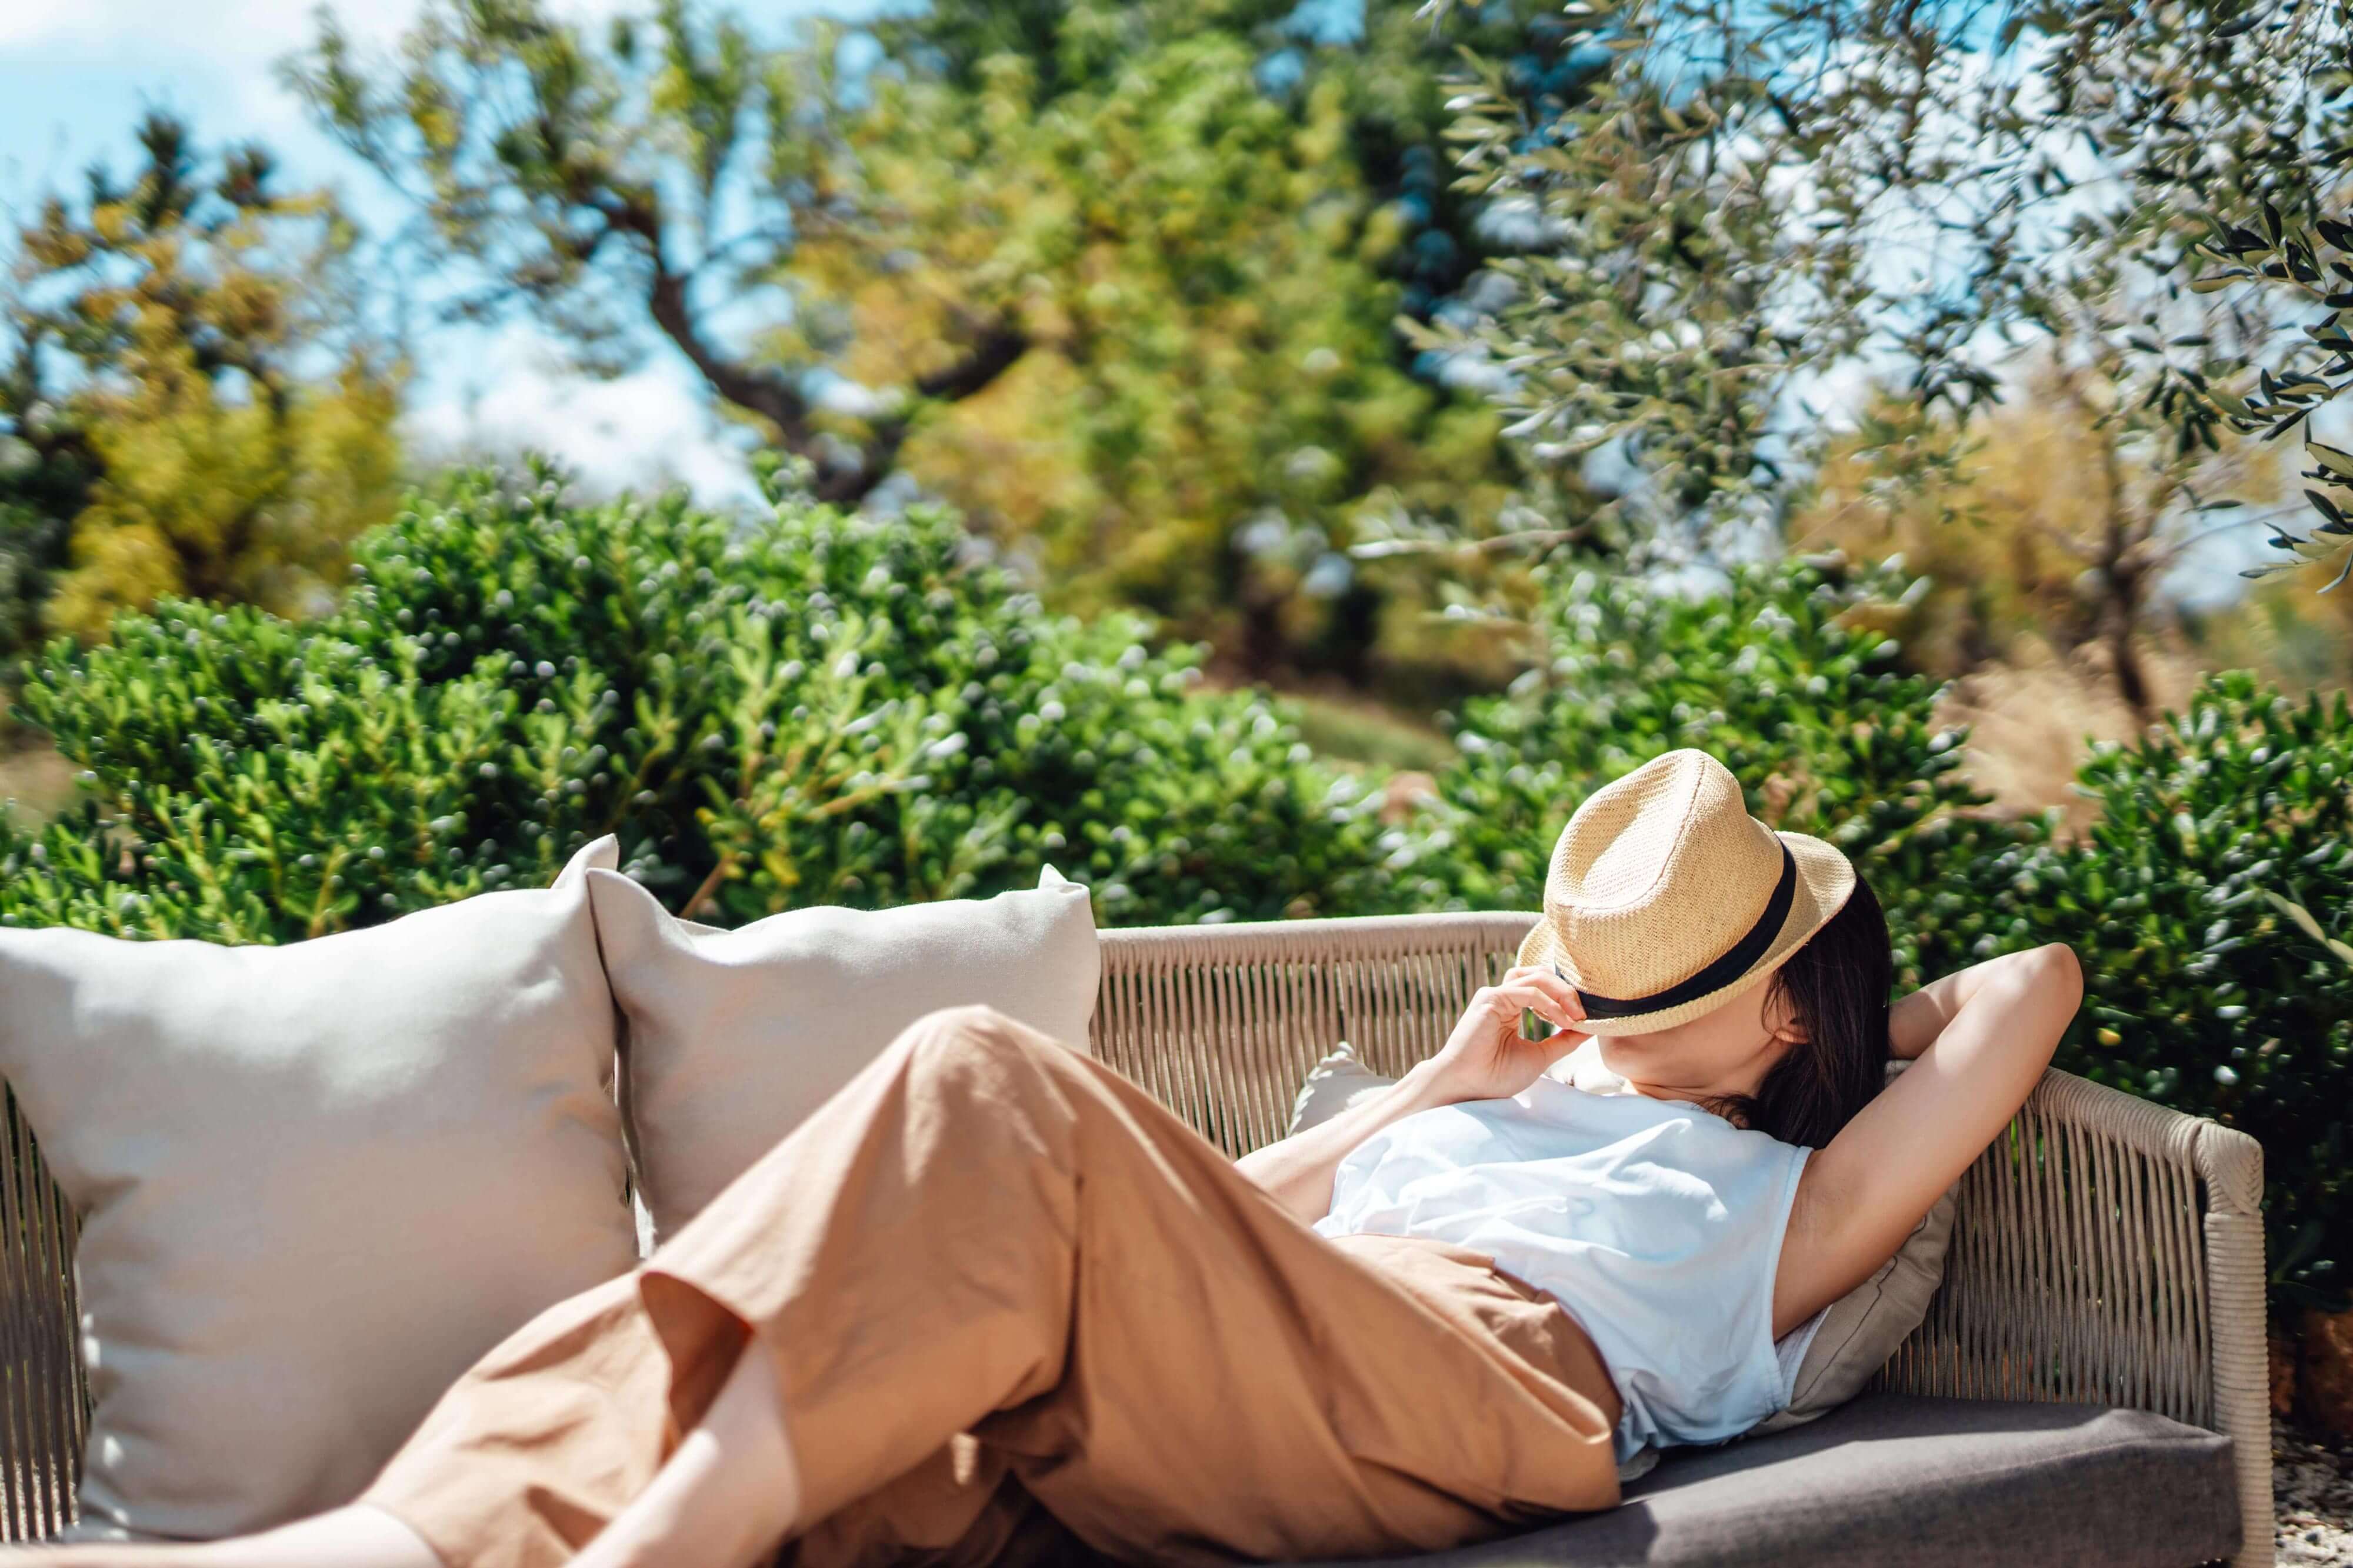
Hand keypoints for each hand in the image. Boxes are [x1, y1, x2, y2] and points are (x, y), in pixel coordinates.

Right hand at [1426, 965, 1589, 1103]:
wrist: (1470, 1087)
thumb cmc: (1497, 1075)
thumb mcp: (1540, 1057)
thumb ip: (1562, 1041)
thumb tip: (1588, 1029)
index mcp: (1511, 1008)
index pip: (1543, 987)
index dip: (1567, 998)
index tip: (1587, 1019)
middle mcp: (1502, 997)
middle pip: (1541, 975)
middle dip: (1568, 991)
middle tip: (1585, 1014)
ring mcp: (1495, 995)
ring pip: (1536, 976)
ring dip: (1561, 992)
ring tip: (1577, 1015)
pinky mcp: (1490, 999)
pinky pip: (1527, 991)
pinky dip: (1549, 1003)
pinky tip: (1562, 1020)